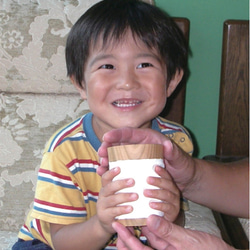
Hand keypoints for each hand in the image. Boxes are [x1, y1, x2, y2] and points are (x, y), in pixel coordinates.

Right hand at [96, 166, 138, 233]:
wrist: (107, 223)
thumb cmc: (116, 204)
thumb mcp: (116, 194)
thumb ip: (123, 184)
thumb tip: (136, 172)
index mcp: (106, 187)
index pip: (105, 177)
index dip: (111, 172)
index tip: (119, 168)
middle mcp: (103, 195)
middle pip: (109, 187)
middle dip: (121, 183)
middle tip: (133, 181)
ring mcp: (102, 206)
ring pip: (112, 199)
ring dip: (124, 197)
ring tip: (136, 196)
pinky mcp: (105, 216)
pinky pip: (113, 212)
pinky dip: (122, 209)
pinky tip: (131, 208)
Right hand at [98, 127, 195, 193]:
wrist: (184, 178)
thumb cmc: (182, 165)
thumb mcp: (180, 158)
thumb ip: (174, 152)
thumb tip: (167, 145)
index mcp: (149, 139)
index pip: (131, 133)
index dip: (117, 134)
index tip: (106, 137)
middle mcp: (140, 145)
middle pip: (119, 143)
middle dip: (108, 147)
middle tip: (101, 154)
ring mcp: (137, 156)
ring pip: (117, 154)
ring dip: (107, 159)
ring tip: (101, 166)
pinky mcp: (135, 167)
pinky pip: (121, 166)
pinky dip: (112, 169)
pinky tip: (105, 174)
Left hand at [112, 215, 234, 249]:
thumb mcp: (188, 241)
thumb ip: (168, 231)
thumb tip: (149, 220)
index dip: (127, 240)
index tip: (118, 226)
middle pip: (139, 248)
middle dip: (127, 237)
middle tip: (118, 222)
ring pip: (147, 242)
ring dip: (137, 232)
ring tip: (129, 219)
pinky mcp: (171, 246)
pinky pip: (157, 239)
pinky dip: (150, 230)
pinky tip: (146, 220)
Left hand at [145, 166, 179, 221]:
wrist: (160, 221)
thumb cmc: (152, 202)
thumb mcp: (151, 191)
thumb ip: (148, 182)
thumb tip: (140, 169)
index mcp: (169, 185)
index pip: (167, 176)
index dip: (162, 171)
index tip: (155, 167)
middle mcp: (174, 192)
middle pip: (168, 184)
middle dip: (158, 181)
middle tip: (147, 179)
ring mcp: (175, 203)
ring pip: (167, 195)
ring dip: (156, 193)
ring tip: (145, 192)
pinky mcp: (173, 213)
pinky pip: (167, 208)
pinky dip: (159, 205)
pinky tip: (151, 204)